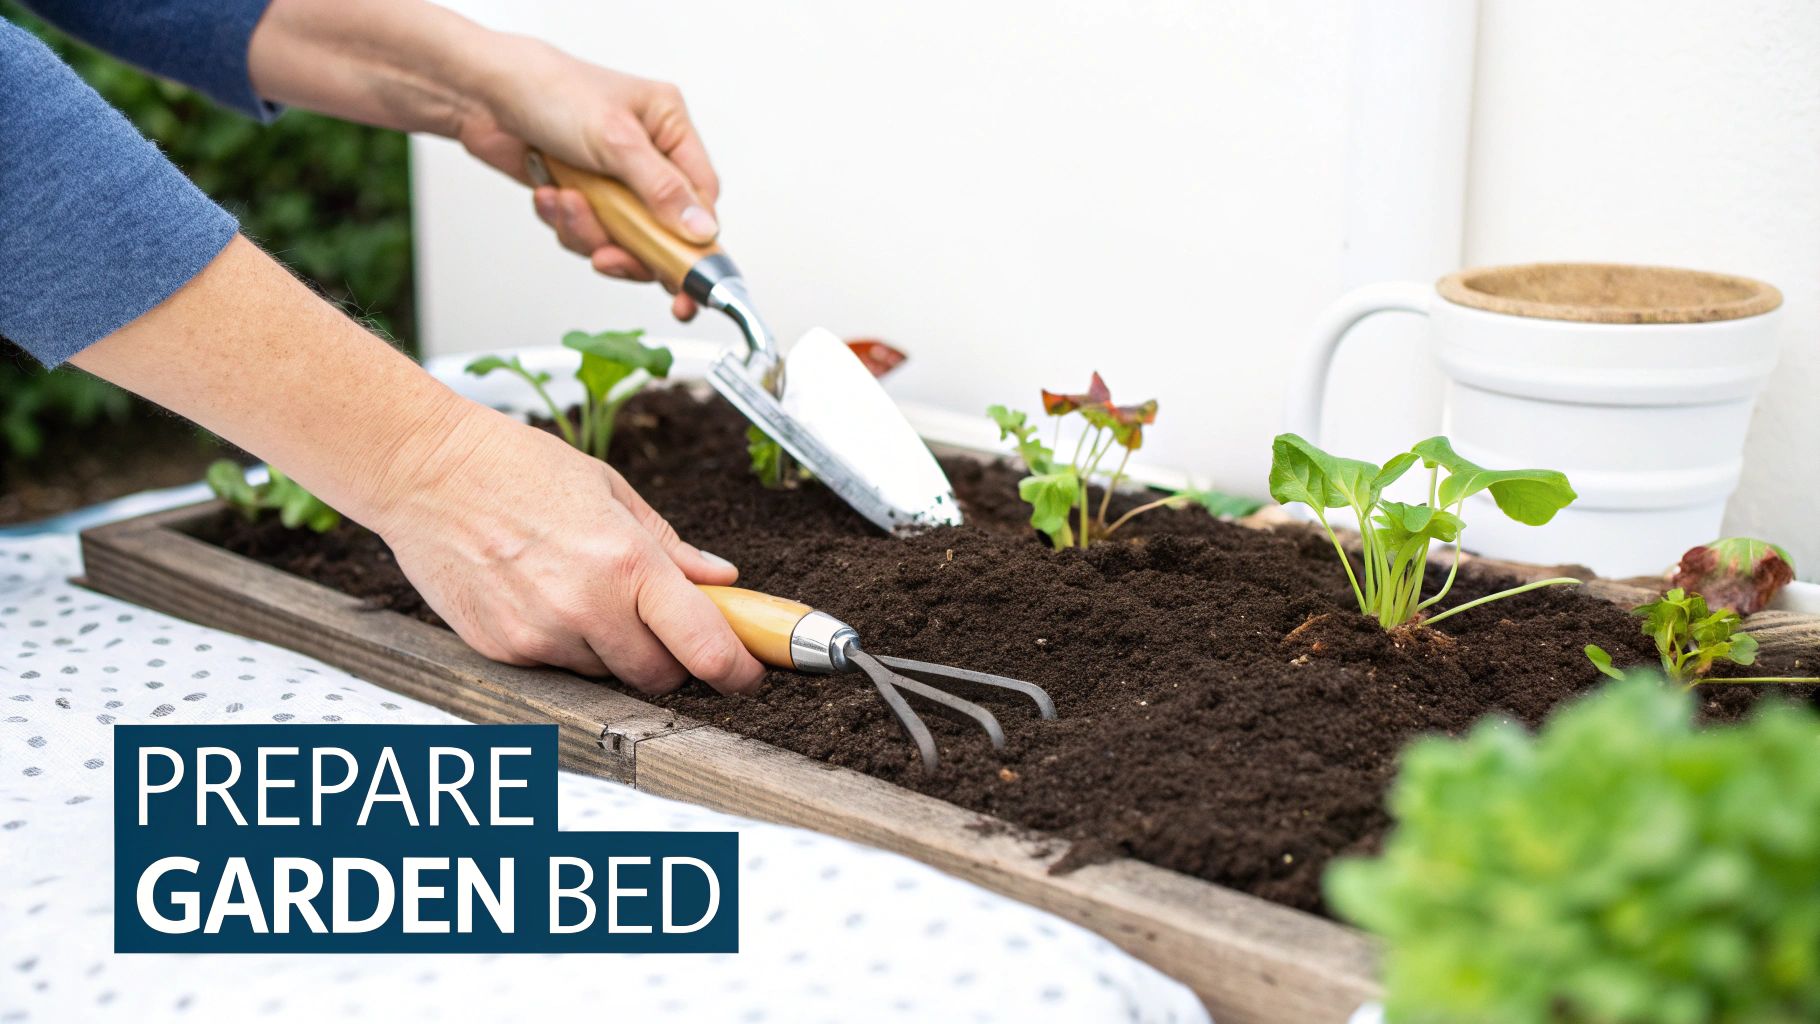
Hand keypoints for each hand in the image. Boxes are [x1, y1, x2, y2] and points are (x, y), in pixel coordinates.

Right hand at [370, 400, 763, 692]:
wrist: (424, 471)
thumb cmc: (515, 467)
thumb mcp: (610, 491)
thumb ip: (671, 546)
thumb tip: (720, 580)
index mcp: (626, 562)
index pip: (704, 646)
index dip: (738, 669)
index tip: (749, 673)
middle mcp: (586, 607)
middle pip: (661, 676)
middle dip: (675, 659)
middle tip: (665, 624)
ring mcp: (540, 635)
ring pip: (608, 676)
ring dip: (616, 651)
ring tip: (586, 591)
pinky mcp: (503, 650)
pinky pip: (558, 670)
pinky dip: (567, 647)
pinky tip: (546, 598)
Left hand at [458, 40, 720, 320]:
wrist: (484, 94)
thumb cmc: (550, 90)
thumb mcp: (616, 140)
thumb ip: (662, 190)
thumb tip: (701, 229)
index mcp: (669, 128)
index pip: (701, 196)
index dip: (695, 240)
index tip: (685, 277)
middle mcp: (648, 155)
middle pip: (662, 227)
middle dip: (631, 246)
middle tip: (611, 258)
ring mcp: (614, 178)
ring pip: (622, 237)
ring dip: (590, 231)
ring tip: (566, 204)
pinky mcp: (584, 195)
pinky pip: (588, 232)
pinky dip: (566, 222)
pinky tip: (550, 194)